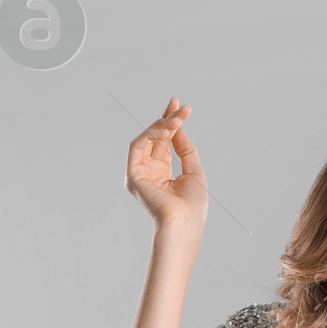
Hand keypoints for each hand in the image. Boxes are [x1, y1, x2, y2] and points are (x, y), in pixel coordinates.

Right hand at [125, 98, 207, 236]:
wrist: (184, 223)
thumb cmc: (192, 205)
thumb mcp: (193, 170)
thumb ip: (184, 148)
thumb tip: (177, 127)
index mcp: (164, 174)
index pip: (165, 143)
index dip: (171, 124)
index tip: (181, 108)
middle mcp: (150, 172)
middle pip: (155, 138)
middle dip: (167, 118)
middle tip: (178, 104)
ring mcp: (140, 173)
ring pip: (147, 139)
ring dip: (162, 125)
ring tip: (177, 119)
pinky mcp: (132, 174)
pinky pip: (138, 145)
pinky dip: (151, 133)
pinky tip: (167, 128)